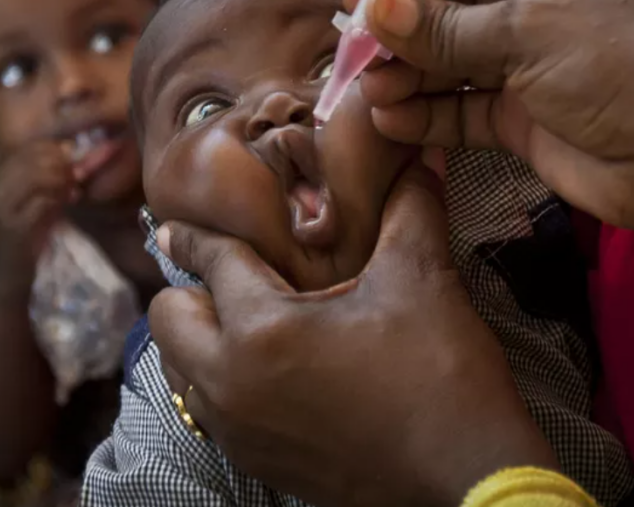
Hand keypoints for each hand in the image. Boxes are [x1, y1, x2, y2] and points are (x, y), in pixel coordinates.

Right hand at [0, 139, 78, 268]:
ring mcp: (2, 209)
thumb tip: (74, 159)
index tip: (73, 158)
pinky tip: (70, 202)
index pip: (26, 149)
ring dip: (61, 180)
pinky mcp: (14, 228)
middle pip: (31, 159)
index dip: (53, 148)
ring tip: (73, 190)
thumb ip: (50, 183)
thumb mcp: (38, 205)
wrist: (6, 276)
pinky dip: (60, 199)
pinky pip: (41, 202)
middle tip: (77, 176)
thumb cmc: (25, 240)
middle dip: (61, 163)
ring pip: (35, 177)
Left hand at [151, 161, 556, 506]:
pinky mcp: (257, 462)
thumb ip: (410, 208)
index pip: (212, 262)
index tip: (174, 226)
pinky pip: (208, 409)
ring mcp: (239, 431)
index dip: (197, 235)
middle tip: (234, 276)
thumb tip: (418, 157)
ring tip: (247, 320)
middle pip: (168, 320)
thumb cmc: (440, 377)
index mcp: (262, 331)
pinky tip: (268, 370)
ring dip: (200, 338)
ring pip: (179, 370)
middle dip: (191, 289)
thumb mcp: (423, 281)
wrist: (465, 477)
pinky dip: (220, 380)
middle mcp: (231, 384)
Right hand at [346, 0, 633, 230]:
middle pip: (448, 7)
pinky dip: (427, 116)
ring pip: (449, 62)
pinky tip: (393, 121)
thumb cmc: (623, 69)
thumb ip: (446, 28)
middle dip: (401, 31)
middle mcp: (535, 2)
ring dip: (408, 76)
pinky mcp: (519, 115)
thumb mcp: (527, 33)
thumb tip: (377, 10)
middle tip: (358, 55)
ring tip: (372, 92)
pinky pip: (461, 110)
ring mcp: (526, 62)